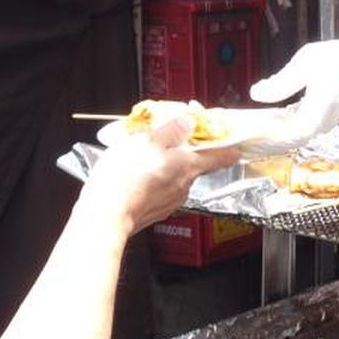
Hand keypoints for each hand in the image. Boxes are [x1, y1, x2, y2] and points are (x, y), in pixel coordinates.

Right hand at [77, 118, 239, 234]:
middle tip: (164, 140)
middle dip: (182, 152)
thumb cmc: (125, 179)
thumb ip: (172, 130)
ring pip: (175, 177)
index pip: (222, 157)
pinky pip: (160, 190)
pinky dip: (152, 182)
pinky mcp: (156, 211)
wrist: (105, 215)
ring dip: (164, 166)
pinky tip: (134, 176)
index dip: (228, 148)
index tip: (233, 144)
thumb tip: (188, 122)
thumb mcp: (148, 140)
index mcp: (189, 165)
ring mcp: (171, 201)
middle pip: (194, 164)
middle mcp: (185, 185)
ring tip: (140, 159)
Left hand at [248, 34, 338, 148]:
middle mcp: (321, 124)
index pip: (285, 138)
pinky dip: (280, 126)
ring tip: (244, 128)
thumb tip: (256, 93)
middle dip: (259, 138)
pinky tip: (265, 120)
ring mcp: (322, 123)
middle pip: (284, 140)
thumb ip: (281, 82)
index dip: (262, 140)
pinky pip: (298, 128)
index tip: (241, 139)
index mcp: (317, 113)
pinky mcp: (322, 119)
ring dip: (268, 133)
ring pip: (290, 135)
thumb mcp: (308, 62)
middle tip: (235, 136)